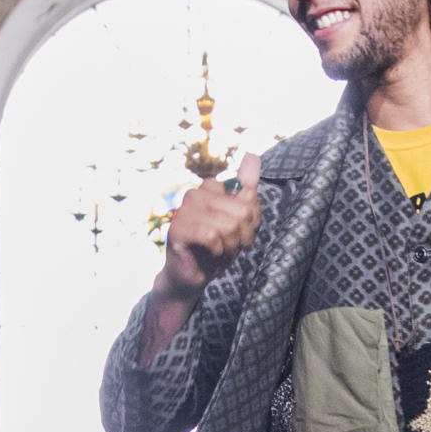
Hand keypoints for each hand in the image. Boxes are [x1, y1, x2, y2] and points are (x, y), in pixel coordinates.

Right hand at [155, 152, 261, 301]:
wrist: (193, 277)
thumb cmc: (217, 246)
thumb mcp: (239, 218)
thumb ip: (246, 188)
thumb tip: (252, 155)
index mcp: (210, 187)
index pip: (249, 194)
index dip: (253, 217)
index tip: (244, 230)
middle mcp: (195, 193)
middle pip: (242, 209)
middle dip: (245, 234)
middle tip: (236, 245)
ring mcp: (183, 210)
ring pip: (227, 224)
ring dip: (232, 244)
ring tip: (224, 250)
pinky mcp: (177, 230)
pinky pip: (211, 235)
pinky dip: (219, 249)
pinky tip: (212, 252)